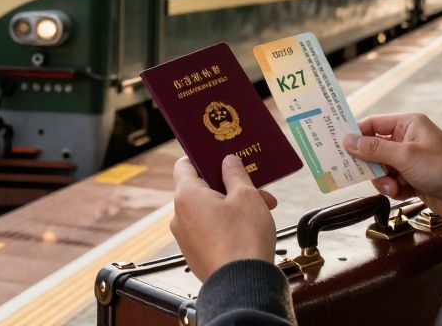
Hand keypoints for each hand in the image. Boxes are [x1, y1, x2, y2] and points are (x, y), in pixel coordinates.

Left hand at [170, 155, 278, 280]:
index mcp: (186, 196)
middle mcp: (179, 216)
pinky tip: (250, 229)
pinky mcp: (196, 255)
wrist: (242, 285)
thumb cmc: (243, 239)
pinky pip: (208, 231)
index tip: (220, 156)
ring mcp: (186, 238)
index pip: (184, 164)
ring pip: (208, 211)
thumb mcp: (247, 196)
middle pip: (201, 189)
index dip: (202, 157)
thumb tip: (228, 162)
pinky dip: (226, 225)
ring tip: (261, 210)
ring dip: (232, 206)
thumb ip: (235, 174)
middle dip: (230, 186)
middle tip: (255, 188)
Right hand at [344, 113, 441, 224]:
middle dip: (370, 163)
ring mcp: (411, 161)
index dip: (356, 134)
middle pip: (374, 149)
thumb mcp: (406, 157)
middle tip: (359, 172)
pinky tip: (402, 193)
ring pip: (381, 168)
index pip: (373, 124)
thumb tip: (347, 140)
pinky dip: (393, 189)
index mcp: (408, 124)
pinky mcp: (414, 180)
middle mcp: (408, 140)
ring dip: (383, 180)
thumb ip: (374, 149)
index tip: (338, 145)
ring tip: (393, 187)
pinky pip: (392, 182)